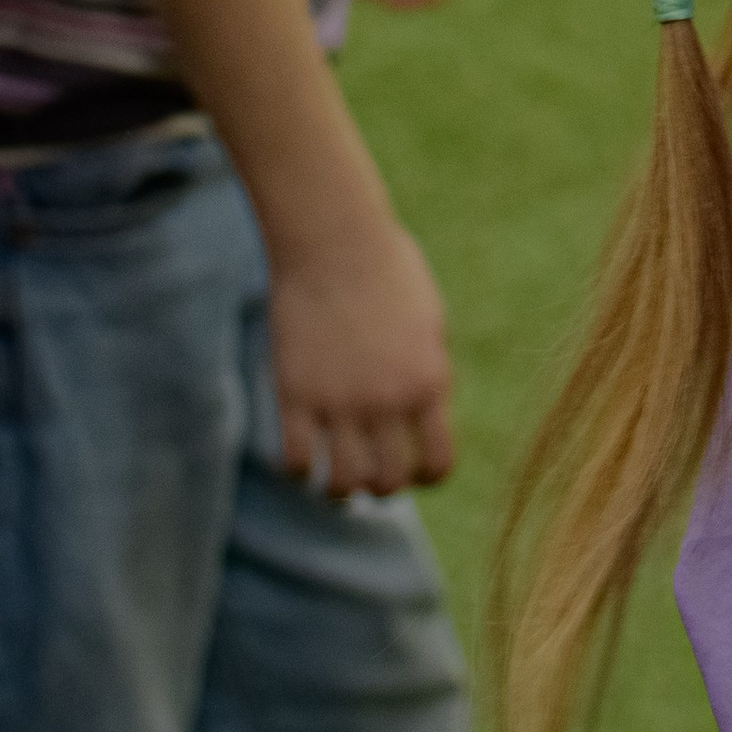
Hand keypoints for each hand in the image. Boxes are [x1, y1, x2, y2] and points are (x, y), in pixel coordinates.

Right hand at [269, 201, 455, 494]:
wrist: (335, 241)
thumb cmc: (388, 271)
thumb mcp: (429, 322)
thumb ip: (428, 374)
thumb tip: (423, 417)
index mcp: (429, 382)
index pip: (437, 463)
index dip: (427, 476)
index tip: (415, 471)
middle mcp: (387, 401)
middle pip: (388, 483)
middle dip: (382, 487)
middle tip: (371, 475)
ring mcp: (338, 401)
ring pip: (342, 485)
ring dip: (341, 491)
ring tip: (337, 479)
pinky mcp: (294, 394)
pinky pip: (297, 461)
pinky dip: (300, 471)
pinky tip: (303, 456)